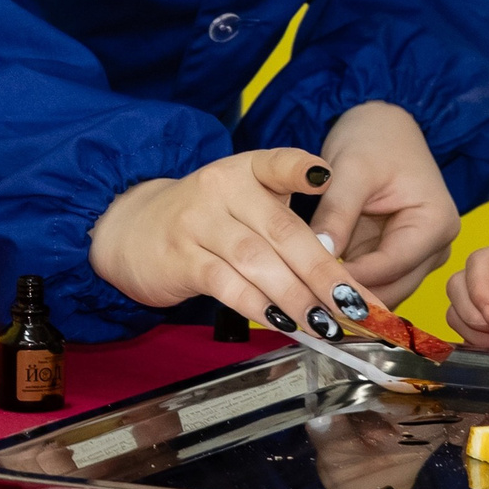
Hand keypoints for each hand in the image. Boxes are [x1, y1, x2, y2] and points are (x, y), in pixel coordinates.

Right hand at [88, 148, 359, 336]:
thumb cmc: (207, 222)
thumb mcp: (243, 204)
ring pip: (258, 262)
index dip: (301, 169)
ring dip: (297, 298)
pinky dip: (258, 306)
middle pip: (284, 233)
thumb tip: (340, 279)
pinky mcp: (181, 258)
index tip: (328, 178)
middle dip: (326, 274)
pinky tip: (283, 324)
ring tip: (327, 325)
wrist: (131, 229)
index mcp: (245, 170)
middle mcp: (223, 190)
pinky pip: (227, 285)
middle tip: (357, 307)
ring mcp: (199, 223)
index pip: (277, 163)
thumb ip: (285, 225)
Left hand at [313, 102, 458, 304]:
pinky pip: (370, 282)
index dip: (350, 280)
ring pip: (380, 292)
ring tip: (304, 303)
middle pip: (391, 288)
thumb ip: (336, 213)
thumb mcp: (351, 170)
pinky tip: (314, 291)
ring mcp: (418, 256)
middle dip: (349, 298)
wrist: (382, 125)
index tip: (310, 290)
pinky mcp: (397, 258)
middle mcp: (435, 247)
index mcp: (435, 223)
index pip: (390, 266)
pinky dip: (345, 286)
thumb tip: (319, 256)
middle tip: (303, 305)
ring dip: (346, 298)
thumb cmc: (374, 138)